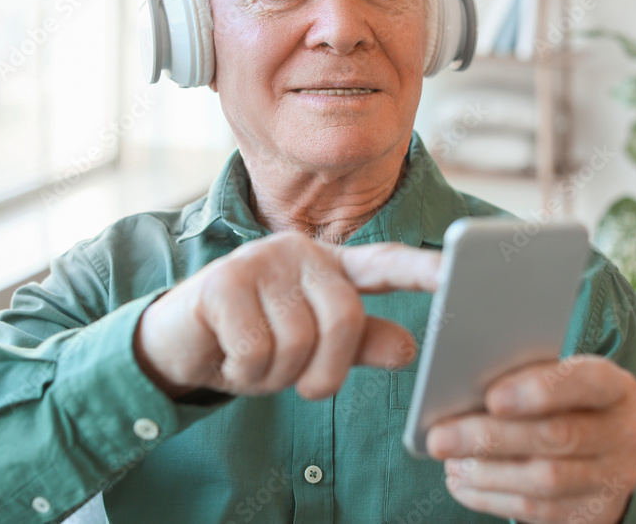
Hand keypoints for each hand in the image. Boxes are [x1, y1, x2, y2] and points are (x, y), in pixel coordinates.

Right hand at [134, 231, 439, 399]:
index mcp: (328, 266)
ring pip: (299, 341)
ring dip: (277, 375)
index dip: (423, 270)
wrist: (176, 343)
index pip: (385, 263)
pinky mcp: (221, 282)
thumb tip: (409, 349)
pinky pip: (257, 350)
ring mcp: (259, 262)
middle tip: (298, 382)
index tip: (459, 275)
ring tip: (254, 361)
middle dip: (325, 370)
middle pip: (345, 317)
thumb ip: (360, 344)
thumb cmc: (252, 342)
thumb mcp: (311, 350)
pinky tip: (227, 355)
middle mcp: (298, 253)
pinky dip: (246, 372)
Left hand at [426, 356, 635, 523]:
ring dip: (486, 472)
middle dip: (491, 437)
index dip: (539, 391)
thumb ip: (525, 377)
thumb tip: (464, 388)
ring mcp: (612, 480)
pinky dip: (490, 496)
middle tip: (439, 437)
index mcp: (615, 388)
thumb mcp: (559, 378)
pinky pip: (536, 510)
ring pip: (544, 480)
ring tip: (447, 460)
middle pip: (556, 437)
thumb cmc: (565, 400)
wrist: (606, 450)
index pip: (584, 383)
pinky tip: (460, 481)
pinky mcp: (591, 514)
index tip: (491, 397)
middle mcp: (622, 434)